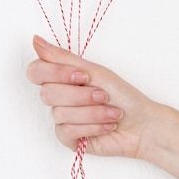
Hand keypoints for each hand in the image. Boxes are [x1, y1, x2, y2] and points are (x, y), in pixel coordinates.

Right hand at [26, 35, 165, 158]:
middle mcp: (60, 97)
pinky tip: (106, 126)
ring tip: (112, 113)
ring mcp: (62, 118)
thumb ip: (62, 58)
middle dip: (80, 95)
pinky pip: (67, 131)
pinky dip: (92, 126)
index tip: (82, 76)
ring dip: (92, 112)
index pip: (36, 71)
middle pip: (46, 93)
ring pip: (59, 113)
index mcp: (63, 77)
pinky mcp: (68, 138)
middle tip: (103, 95)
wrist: (143, 124)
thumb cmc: (123, 96)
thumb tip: (35, 40)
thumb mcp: (94, 71)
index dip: (55, 73)